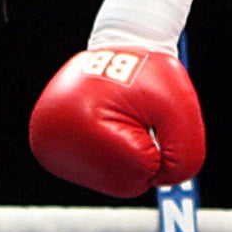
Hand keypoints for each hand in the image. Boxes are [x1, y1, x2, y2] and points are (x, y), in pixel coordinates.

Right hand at [29, 0, 205, 196]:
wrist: (118, 48)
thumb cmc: (151, 74)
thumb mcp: (182, 109)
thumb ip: (186, 157)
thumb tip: (159, 184)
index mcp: (83, 127)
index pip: (145, 170)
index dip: (160, 144)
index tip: (146, 112)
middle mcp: (52, 142)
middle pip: (125, 182)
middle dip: (142, 152)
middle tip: (133, 113)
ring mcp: (45, 147)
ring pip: (111, 180)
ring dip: (125, 156)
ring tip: (117, 118)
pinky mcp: (47, 148)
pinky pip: (97, 171)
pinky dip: (111, 156)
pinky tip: (106, 127)